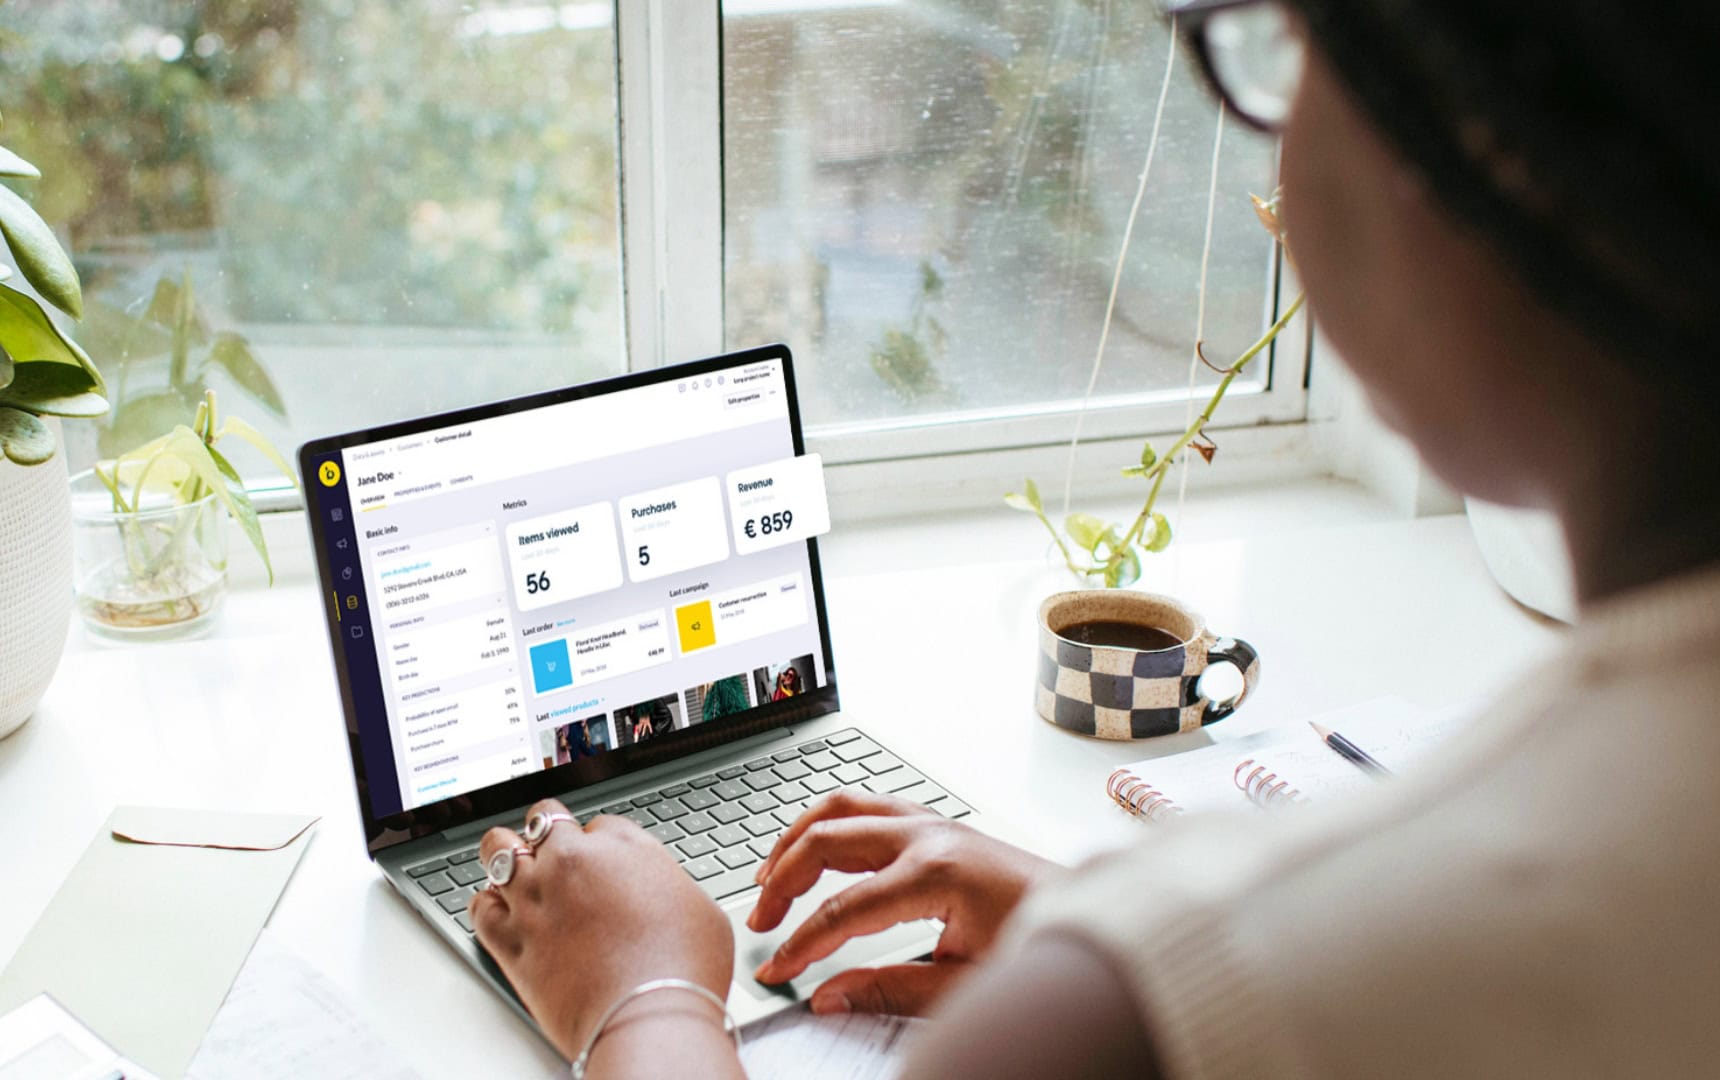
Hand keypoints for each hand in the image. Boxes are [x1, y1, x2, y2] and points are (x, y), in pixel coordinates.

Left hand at [469, 799, 736, 1064]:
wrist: (648, 1018)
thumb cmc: (684, 969)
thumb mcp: (698, 908)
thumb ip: (666, 885)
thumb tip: (658, 890)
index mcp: (623, 846)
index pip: (600, 823)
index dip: (600, 843)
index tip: (603, 861)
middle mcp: (573, 862)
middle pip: (544, 819)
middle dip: (548, 832)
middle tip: (552, 849)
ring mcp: (535, 897)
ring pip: (498, 848)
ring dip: (505, 853)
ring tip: (511, 864)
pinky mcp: (510, 940)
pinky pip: (479, 907)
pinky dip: (485, 905)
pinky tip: (496, 908)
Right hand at [748, 790, 1059, 1015]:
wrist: (1092, 920)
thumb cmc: (1039, 948)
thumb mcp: (963, 985)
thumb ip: (889, 991)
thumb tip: (827, 998)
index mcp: (937, 874)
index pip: (843, 909)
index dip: (801, 943)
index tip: (775, 970)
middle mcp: (930, 835)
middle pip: (829, 841)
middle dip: (783, 881)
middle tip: (760, 922)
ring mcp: (935, 823)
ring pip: (843, 807)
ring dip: (798, 838)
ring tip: (769, 877)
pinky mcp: (939, 824)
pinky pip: (870, 806)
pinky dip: (831, 824)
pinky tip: (815, 848)